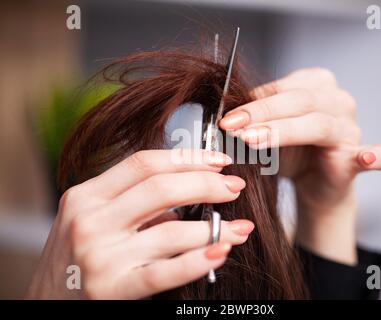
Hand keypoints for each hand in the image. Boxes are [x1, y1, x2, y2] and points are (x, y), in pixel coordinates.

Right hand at [26, 149, 253, 298]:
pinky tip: (221, 252)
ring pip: (171, 231)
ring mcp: (99, 256)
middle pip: (161, 188)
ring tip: (240, 228)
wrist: (46, 302)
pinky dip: (198, 261)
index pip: (144, 163)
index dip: (188, 158)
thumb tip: (189, 188)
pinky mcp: (111, 289)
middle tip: (234, 187)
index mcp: (87, 195)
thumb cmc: (76, 255)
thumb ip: (132, 202)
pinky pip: (165, 272)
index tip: (219, 161)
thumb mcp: (93, 218)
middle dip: (207, 184)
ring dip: (215, 228)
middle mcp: (90, 220)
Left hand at [220, 68, 380, 263]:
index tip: (225, 118)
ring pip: (319, 124)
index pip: (281, 88)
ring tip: (253, 141)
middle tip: (233, 128)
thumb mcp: (266, 131)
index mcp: (315, 85)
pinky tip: (366, 158)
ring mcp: (351, 128)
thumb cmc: (289, 152)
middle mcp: (337, 101)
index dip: (252, 102)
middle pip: (300, 101)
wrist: (312, 182)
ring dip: (285, 132)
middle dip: (262, 114)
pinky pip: (374, 156)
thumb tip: (223, 118)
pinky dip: (374, 156)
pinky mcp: (358, 158)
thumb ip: (252, 121)